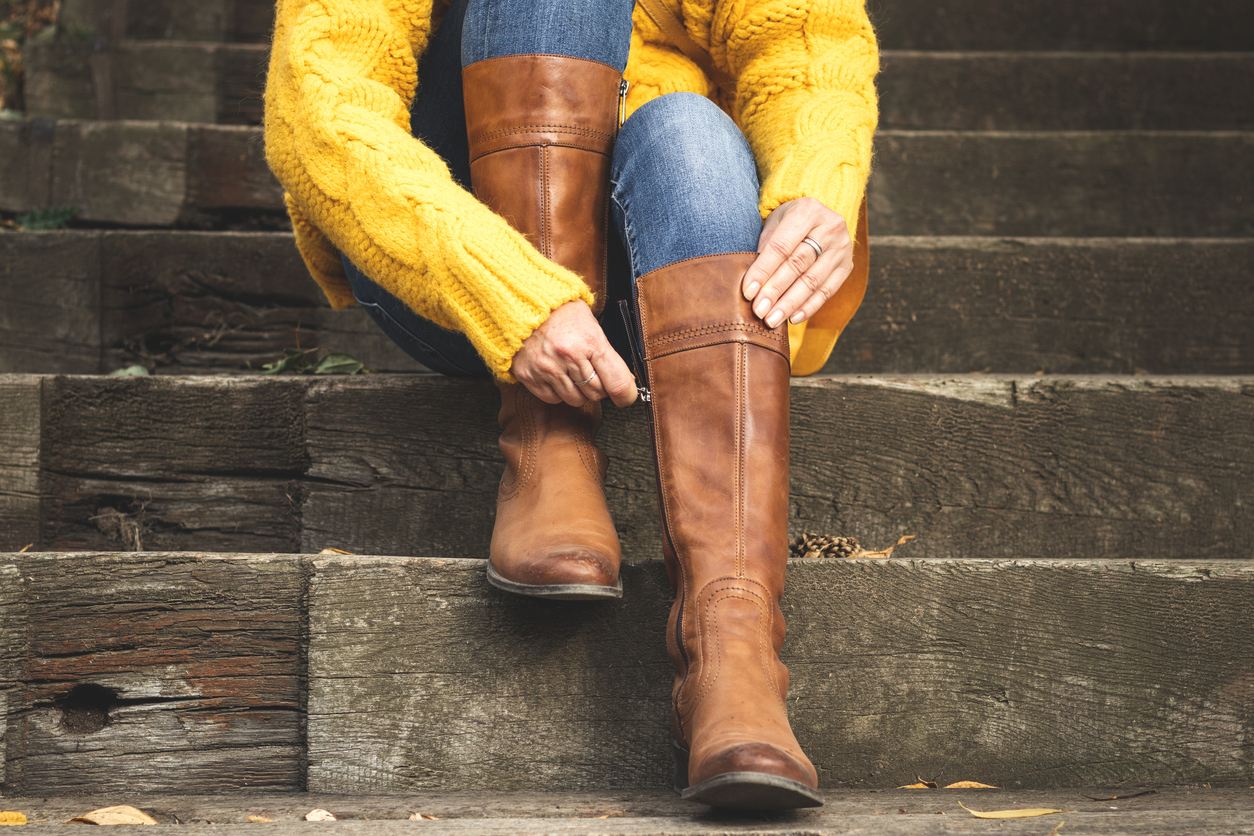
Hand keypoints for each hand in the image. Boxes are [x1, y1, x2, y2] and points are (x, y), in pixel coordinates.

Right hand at [510, 300, 637, 407]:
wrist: (525, 303)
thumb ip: (606, 355)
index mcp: (590, 341)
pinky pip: (553, 399)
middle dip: (599, 388)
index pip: (617, 382)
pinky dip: (558, 392)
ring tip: (573, 372)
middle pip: (596, 394)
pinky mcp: (530, 376)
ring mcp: (548, 368)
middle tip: (594, 374)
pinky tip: (557, 374)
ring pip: (575, 400)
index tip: (626, 397)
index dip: (626, 395)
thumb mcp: (592, 326)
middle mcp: (569, 357)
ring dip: (579, 392)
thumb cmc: (562, 313)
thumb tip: (623, 381)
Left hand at [741, 197, 853, 328]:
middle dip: (776, 291)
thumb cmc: (788, 223)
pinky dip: (809, 307)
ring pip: (813, 281)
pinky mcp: (847, 266)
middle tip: (759, 311)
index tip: (748, 292)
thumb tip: (752, 287)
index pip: (781, 246)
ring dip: (790, 304)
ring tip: (772, 320)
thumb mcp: (773, 225)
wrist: (818, 218)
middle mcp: (830, 227)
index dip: (763, 271)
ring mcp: (842, 247)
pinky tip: (793, 318)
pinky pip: (827, 291)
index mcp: (807, 211)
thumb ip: (764, 250)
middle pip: (798, 265)